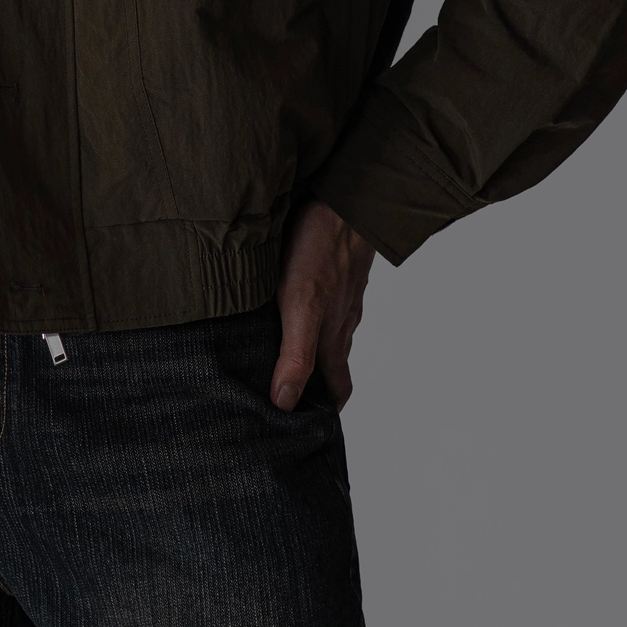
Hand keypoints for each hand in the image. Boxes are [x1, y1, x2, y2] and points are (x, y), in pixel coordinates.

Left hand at [270, 199, 375, 412]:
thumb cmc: (323, 249)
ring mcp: (340, 294)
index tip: (307, 430)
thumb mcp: (301, 305)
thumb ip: (296, 353)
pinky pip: (325, 302)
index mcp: (332, 336)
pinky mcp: (334, 269)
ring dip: (309, 348)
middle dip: (314, 385)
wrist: (346, 197)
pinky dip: (309, 314)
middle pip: (331, 364)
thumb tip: (284, 401)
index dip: (325, 411)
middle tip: (287, 398)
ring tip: (280, 355)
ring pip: (327, 331)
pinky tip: (288, 303)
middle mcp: (340, 319)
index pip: (337, 389)